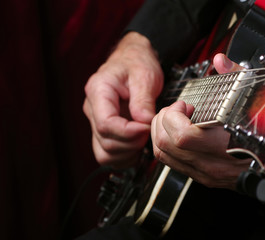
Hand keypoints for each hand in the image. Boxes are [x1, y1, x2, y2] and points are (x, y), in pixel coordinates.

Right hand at [83, 32, 163, 167]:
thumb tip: (144, 122)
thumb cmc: (137, 63)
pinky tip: (138, 146)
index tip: (146, 128)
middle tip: (149, 132)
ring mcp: (97, 121)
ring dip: (128, 153)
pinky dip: (125, 156)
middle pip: (106, 142)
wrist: (133, 59)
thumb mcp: (145, 75)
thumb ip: (143, 100)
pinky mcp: (105, 130)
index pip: (105, 124)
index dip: (128, 132)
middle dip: (132, 143)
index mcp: (98, 91)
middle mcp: (93, 108)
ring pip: (104, 153)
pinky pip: (108, 153)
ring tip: (144, 140)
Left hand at [151, 54, 251, 189]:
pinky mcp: (203, 178)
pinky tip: (180, 133)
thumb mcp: (259, 101)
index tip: (185, 105)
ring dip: (162, 133)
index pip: (182, 136)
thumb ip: (237, 77)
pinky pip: (173, 163)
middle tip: (176, 111)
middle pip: (165, 145)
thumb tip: (221, 61)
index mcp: (225, 145)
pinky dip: (168, 145)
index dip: (174, 116)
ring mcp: (205, 173)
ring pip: (164, 156)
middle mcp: (211, 163)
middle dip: (163, 121)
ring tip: (176, 120)